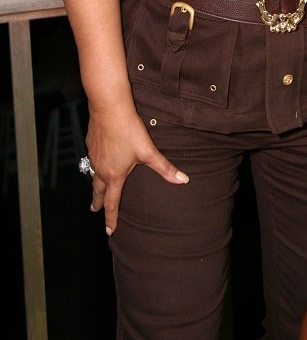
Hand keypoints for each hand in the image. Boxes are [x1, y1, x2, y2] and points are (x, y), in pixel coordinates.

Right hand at [85, 108, 188, 235]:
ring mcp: (94, 156)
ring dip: (94, 184)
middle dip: (97, 202)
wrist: (109, 108)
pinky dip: (94, 165)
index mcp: (115, 175)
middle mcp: (101, 168)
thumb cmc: (128, 130)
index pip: (112, 202)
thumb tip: (183, 180)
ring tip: (96, 188)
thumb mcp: (148, 151)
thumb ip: (164, 168)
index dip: (111, 218)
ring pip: (92, 175)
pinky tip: (99, 159)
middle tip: (94, 210)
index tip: (110, 231)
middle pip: (97, 190)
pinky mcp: (91, 144)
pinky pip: (92, 159)